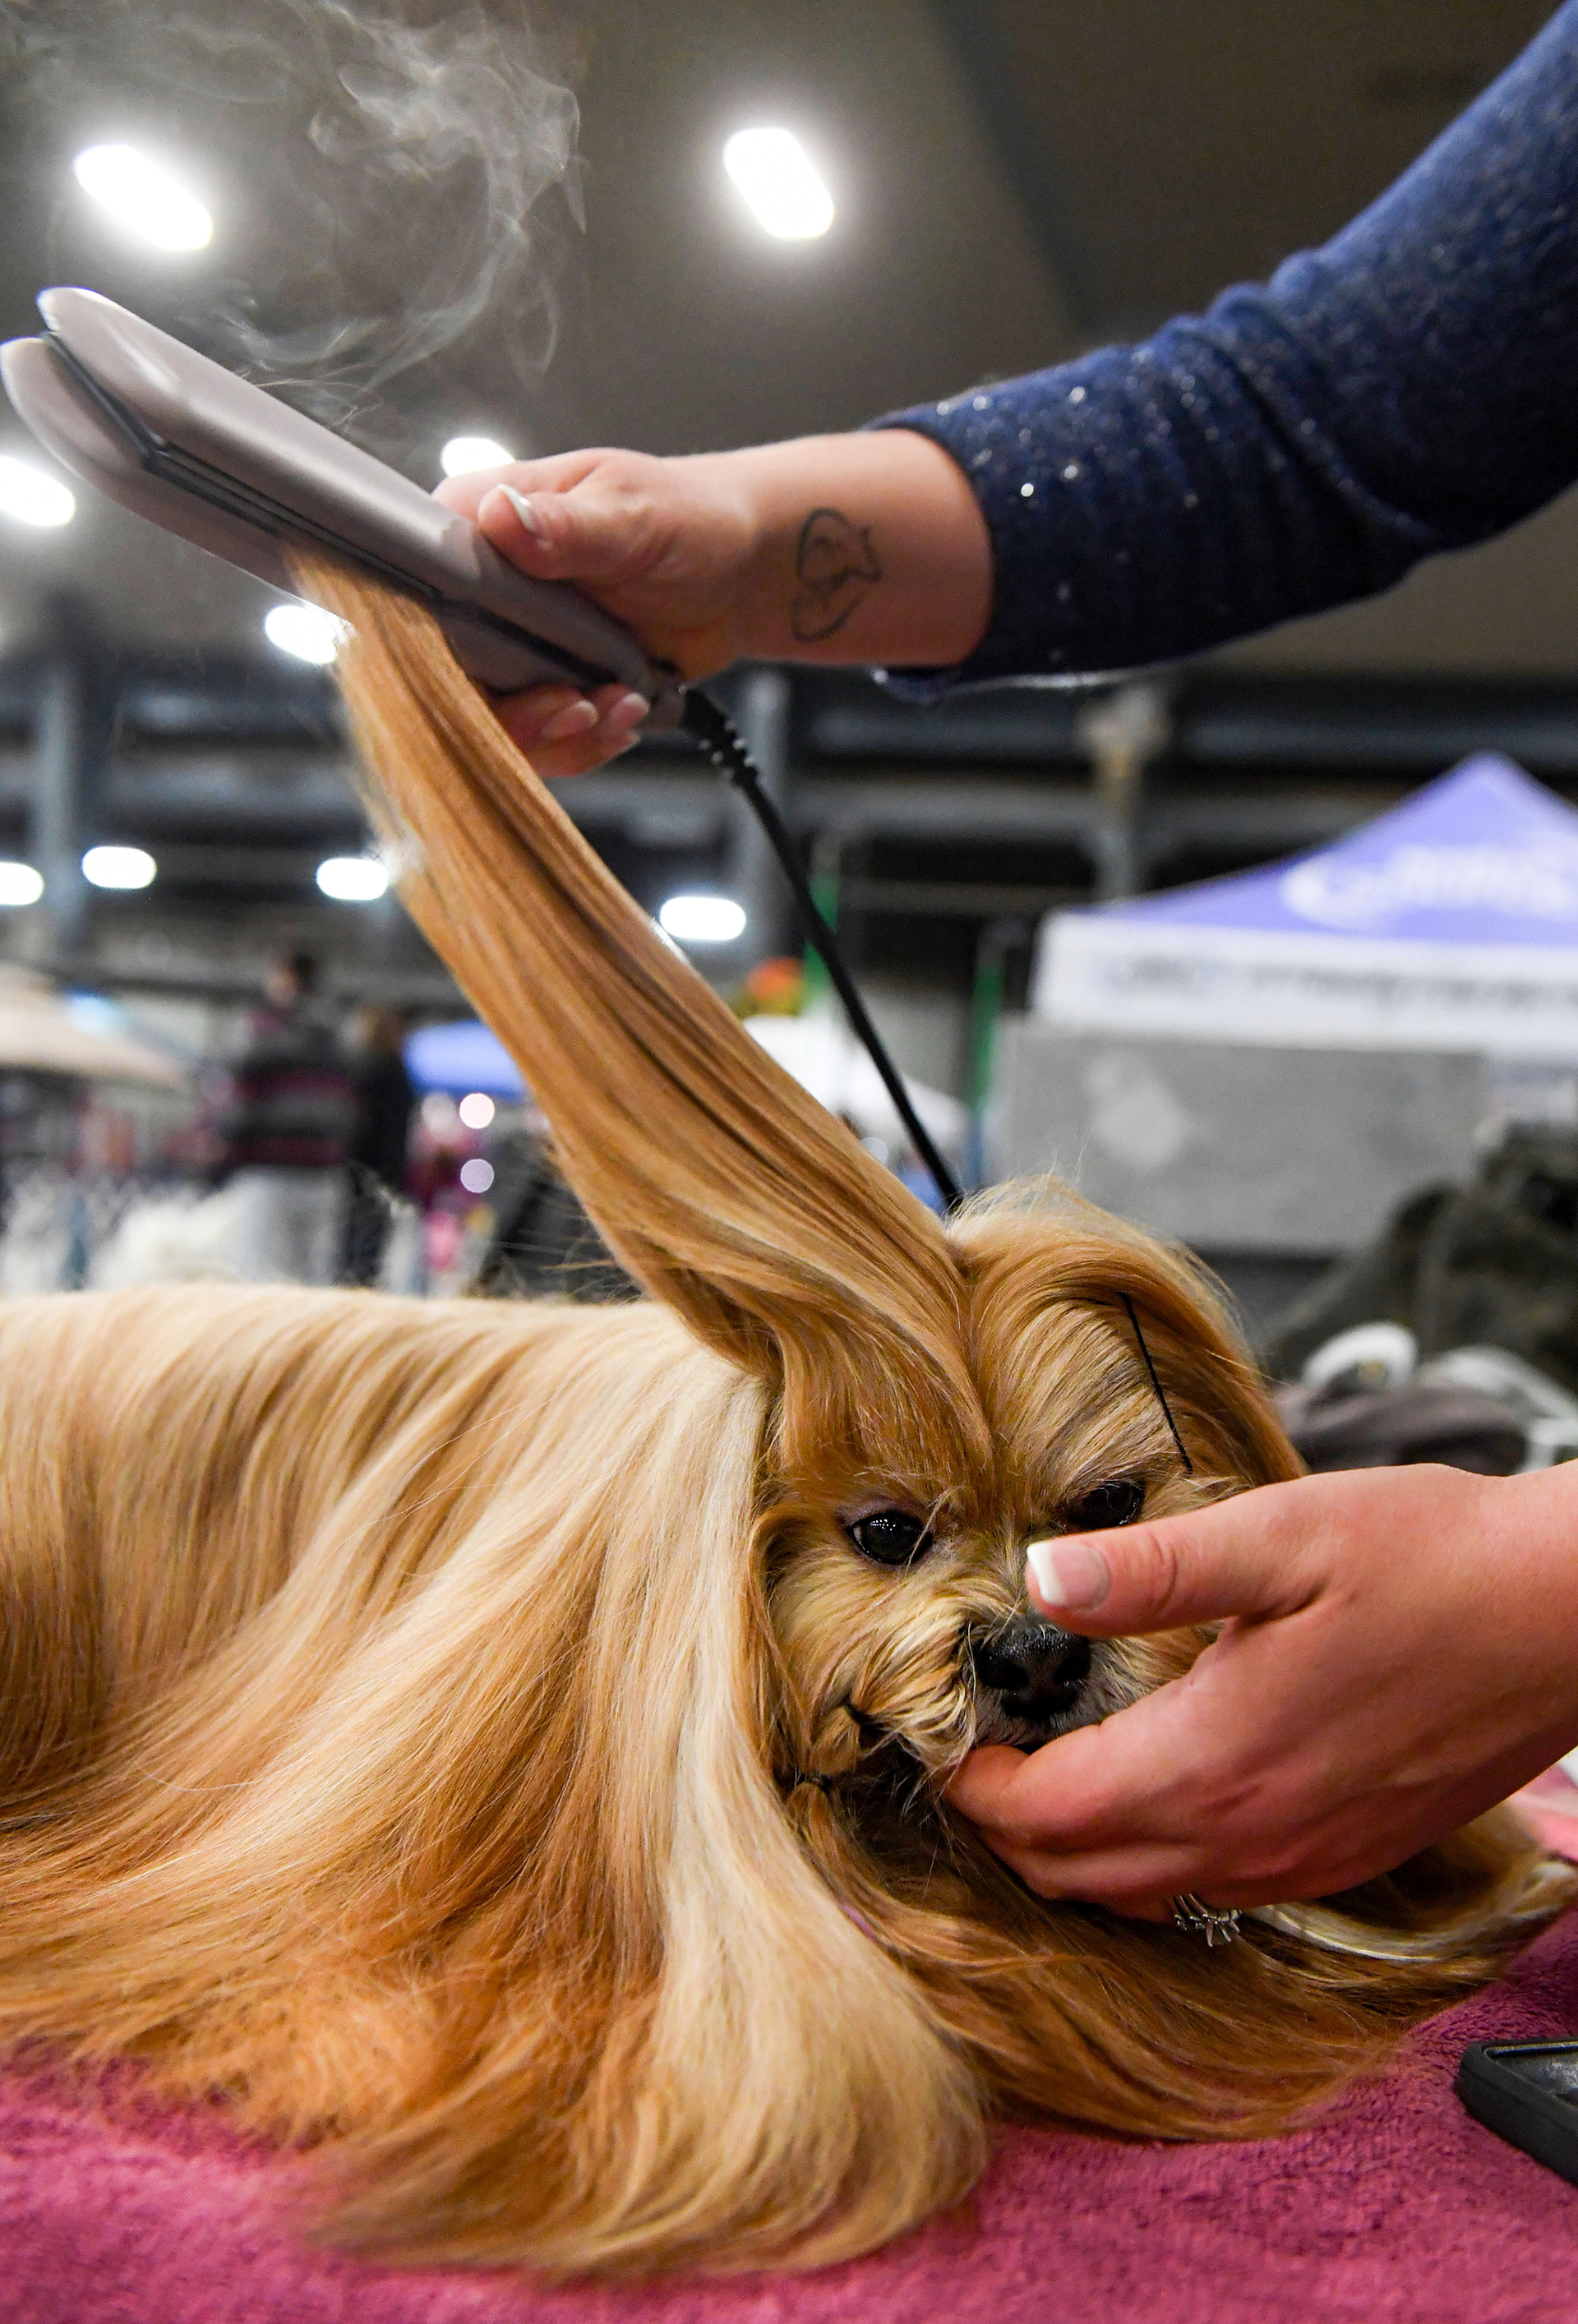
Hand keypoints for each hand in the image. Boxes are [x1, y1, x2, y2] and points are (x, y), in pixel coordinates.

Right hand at [435, 448, 758, 776]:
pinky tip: (624, 712)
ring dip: (559, 733)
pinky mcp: (543, 688)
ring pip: (489, 722)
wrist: (741, 574)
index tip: (501, 673)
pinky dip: (583, 744)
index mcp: (475, 523)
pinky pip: (537, 740)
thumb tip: (502, 517)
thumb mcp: (631, 514)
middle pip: (444, 676)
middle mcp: (478, 589)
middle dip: (514, 710)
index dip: (436, 647)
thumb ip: (565, 527)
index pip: (411, 591)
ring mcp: (510, 646)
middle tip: (578, 706)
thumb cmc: (690, 519)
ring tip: (618, 704)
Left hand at [946, 1462, 1577, 1918]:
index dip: (973, 1785)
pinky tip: (1150, 1790)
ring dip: (1074, 1852)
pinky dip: (1150, 1862)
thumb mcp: (1279, 1536)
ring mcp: (1302, 1861)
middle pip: (1076, 1878)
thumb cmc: (1430, 1562)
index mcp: (1213, 1765)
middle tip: (976, 1752)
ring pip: (1142, 1898)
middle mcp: (1250, 1839)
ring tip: (1044, 1769)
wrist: (1565, 1618)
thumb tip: (1037, 1576)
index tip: (941, 1735)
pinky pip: (1213, 1891)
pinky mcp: (1343, 1857)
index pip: (1043, 1821)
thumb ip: (1147, 1569)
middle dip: (1006, 1828)